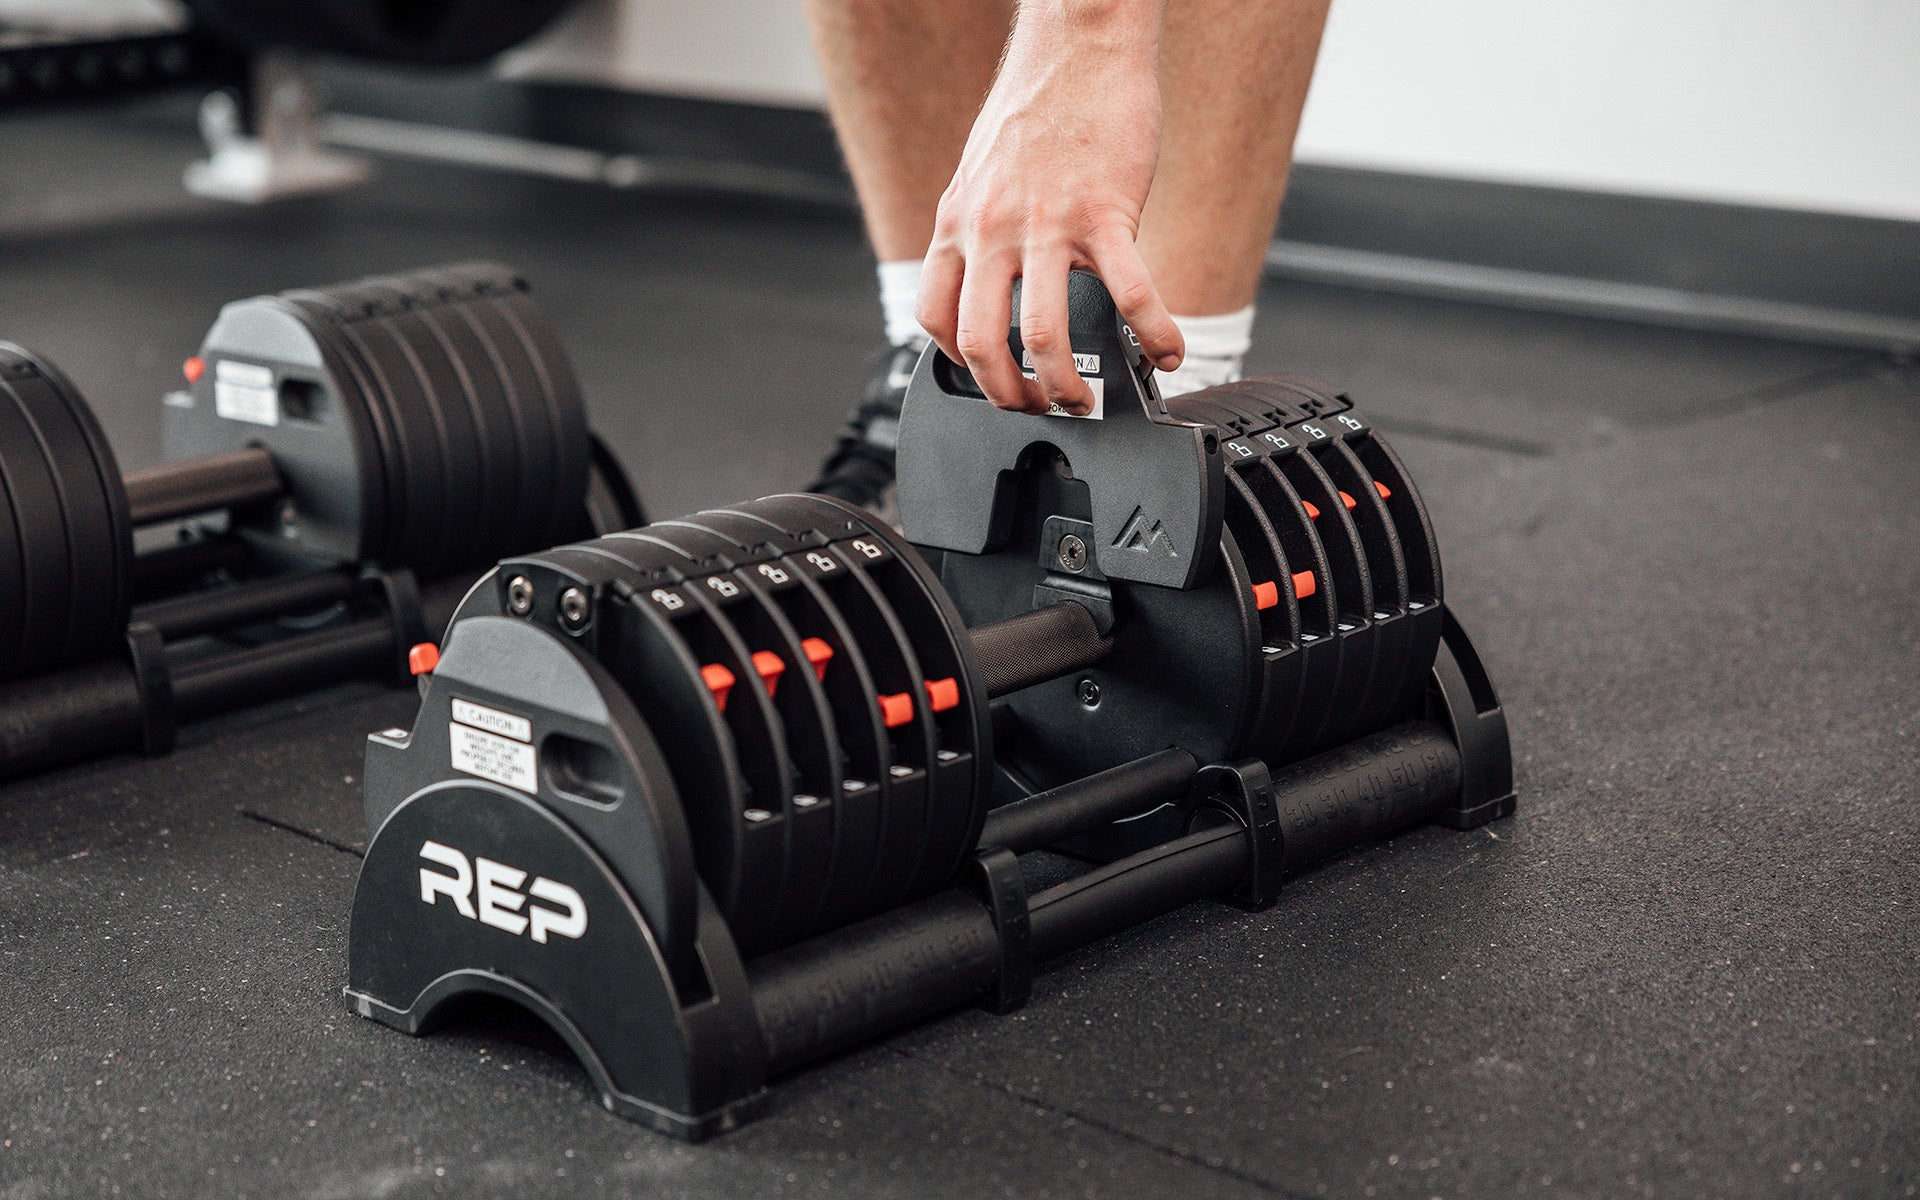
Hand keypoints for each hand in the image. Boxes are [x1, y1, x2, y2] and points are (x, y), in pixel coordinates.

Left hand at [916, 0, 1183, 414]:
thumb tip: (991, 274)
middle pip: (980, 342)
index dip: (959, 362)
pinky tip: (1169, 351)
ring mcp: (1046, 224)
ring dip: (1067, 383)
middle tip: (1036, 407)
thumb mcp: (981, 171)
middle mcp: (991, 229)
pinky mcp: (1105, 212)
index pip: (935, 316)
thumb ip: (981, 227)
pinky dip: (1154, 334)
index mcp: (957, 222)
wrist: (1080, 44)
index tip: (987, 377)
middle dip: (1008, 394)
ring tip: (1088, 400)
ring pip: (1042, 333)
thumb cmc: (1039, 103)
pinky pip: (1130, 293)